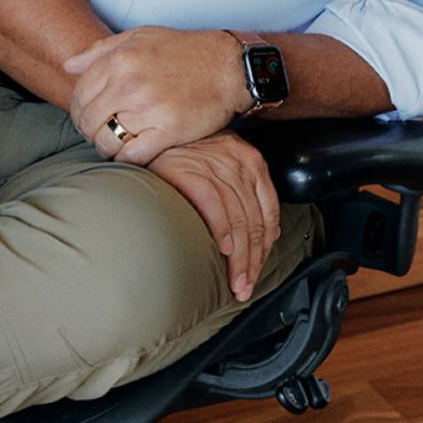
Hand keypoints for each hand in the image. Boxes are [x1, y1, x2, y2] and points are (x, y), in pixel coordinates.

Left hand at [66, 26, 248, 163]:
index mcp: (120, 61)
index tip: (87, 116)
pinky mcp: (168, 131)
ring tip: (113, 144)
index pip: (80, 95)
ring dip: (105, 147)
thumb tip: (68, 66)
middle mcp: (130, 85)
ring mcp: (149, 109)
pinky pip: (132, 155)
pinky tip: (131, 152)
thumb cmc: (184, 51)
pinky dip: (126, 158)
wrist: (228, 67)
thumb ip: (101, 50)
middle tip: (98, 133)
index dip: (78, 110)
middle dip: (88, 131)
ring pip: (107, 141)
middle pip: (89, 121)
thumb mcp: (140, 36)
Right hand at [147, 131, 278, 301]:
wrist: (153, 136)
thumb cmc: (186, 156)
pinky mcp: (191, 171)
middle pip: (254, 221)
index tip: (258, 270)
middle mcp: (238, 162)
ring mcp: (215, 166)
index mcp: (251, 162)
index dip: (266, 247)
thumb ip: (241, 194)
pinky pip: (213, 205)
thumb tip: (261, 236)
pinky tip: (222, 249)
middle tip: (245, 286)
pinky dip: (221, 229)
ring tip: (235, 281)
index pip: (269, 211)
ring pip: (238, 219)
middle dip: (253, 260)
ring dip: (239, 257)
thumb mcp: (222, 167)